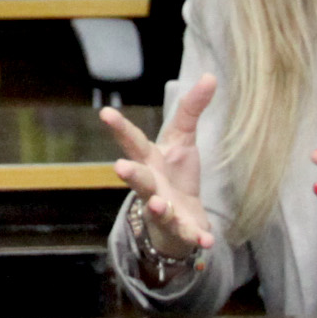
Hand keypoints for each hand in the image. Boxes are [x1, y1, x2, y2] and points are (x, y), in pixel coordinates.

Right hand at [101, 74, 215, 259]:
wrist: (177, 221)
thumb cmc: (175, 173)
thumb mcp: (183, 138)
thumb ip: (193, 109)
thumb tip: (211, 76)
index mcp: (149, 160)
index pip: (133, 141)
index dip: (119, 127)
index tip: (105, 113)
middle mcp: (151, 185)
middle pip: (138, 179)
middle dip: (130, 174)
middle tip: (118, 167)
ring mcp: (163, 210)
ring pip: (157, 208)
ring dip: (157, 207)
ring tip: (158, 205)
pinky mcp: (181, 229)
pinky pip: (188, 234)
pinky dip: (196, 238)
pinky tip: (207, 241)